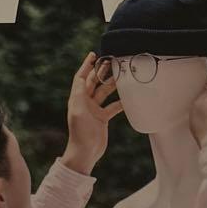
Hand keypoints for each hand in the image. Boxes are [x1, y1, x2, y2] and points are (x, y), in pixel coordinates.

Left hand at [61, 52, 123, 174]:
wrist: (85, 152)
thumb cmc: (80, 133)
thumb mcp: (78, 111)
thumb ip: (79, 94)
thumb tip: (80, 78)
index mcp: (77, 98)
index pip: (81, 77)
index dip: (86, 66)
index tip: (93, 55)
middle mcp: (85, 102)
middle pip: (94, 82)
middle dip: (102, 72)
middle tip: (112, 61)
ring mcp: (94, 110)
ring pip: (105, 93)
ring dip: (113, 84)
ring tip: (122, 75)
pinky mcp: (102, 118)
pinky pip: (113, 106)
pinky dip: (120, 102)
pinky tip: (129, 97)